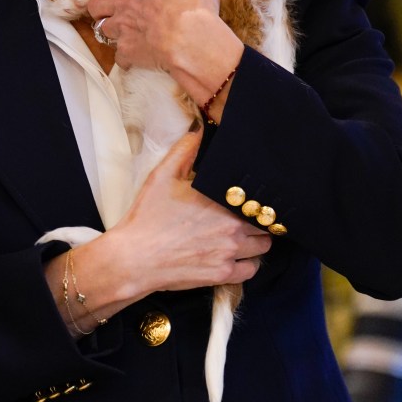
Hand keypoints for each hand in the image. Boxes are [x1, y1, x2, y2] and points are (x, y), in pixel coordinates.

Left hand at [87, 0, 242, 108]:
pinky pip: (120, 58)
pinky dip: (126, 59)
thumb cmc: (197, 5)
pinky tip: (136, 59)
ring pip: (102, 30)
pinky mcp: (129, 52)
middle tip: (110, 9)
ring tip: (122, 34)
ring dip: (111, 32)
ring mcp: (125, 31)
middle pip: (97, 4)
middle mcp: (127, 6)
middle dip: (100, 7)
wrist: (192, 40)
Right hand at [111, 129, 271, 296]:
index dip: (259, 198)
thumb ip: (186, 149)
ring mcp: (229, 253)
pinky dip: (247, 264)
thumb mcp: (163, 175)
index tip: (253, 199)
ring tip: (245, 236)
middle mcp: (232, 227)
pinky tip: (236, 257)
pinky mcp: (222, 275)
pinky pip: (251, 270)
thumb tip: (199, 126)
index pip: (260, 199)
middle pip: (266, 224)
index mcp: (222, 201)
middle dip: (259, 220)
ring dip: (257, 241)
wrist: (134, 258)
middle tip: (248, 217)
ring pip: (264, 247)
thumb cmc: (149, 216)